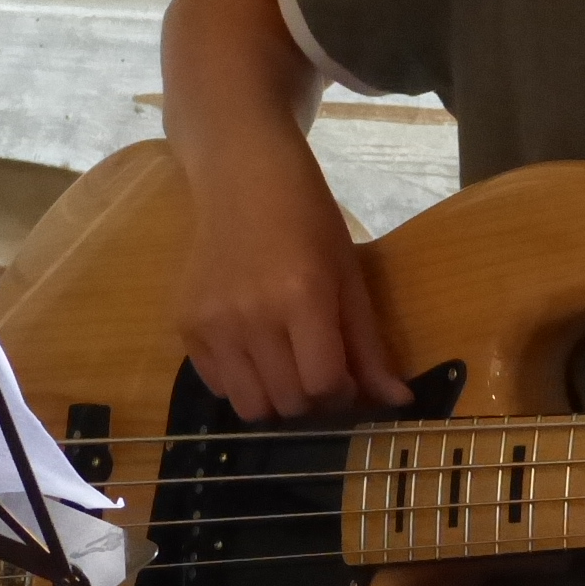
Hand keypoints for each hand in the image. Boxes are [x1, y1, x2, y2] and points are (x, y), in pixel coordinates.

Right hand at [174, 133, 409, 422]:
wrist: (242, 178)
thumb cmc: (308, 220)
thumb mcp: (349, 276)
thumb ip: (369, 345)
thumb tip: (398, 403)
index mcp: (302, 297)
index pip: (324, 384)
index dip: (343, 393)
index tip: (345, 376)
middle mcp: (252, 316)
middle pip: (289, 402)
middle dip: (312, 399)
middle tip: (315, 368)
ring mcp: (213, 324)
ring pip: (249, 407)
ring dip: (275, 399)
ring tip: (284, 366)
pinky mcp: (185, 326)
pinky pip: (217, 387)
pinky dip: (241, 383)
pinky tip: (252, 349)